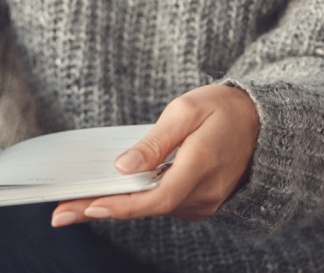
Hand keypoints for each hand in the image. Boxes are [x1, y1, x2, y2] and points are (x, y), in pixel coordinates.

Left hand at [51, 83, 258, 225]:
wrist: (262, 123)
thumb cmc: (222, 108)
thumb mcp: (186, 111)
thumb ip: (154, 141)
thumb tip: (124, 166)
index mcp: (201, 165)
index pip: (157, 197)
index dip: (123, 205)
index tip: (89, 207)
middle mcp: (204, 192)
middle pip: (147, 208)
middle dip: (102, 210)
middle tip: (60, 215)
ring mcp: (205, 202)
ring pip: (153, 208)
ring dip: (116, 206)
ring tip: (74, 205)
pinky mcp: (201, 201)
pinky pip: (163, 204)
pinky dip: (136, 201)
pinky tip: (109, 195)